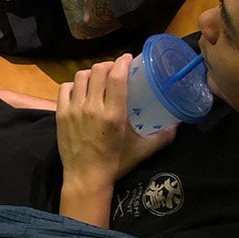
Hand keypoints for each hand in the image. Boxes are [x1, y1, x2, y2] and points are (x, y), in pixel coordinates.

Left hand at [57, 54, 177, 193]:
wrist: (86, 179)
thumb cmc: (115, 163)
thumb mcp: (142, 150)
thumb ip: (161, 137)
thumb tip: (177, 125)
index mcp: (113, 115)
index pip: (116, 77)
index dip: (122, 62)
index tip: (127, 58)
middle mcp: (92, 108)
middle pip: (98, 71)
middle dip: (109, 65)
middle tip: (115, 69)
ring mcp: (74, 110)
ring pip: (81, 76)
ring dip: (92, 73)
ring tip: (99, 78)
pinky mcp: (61, 114)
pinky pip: (65, 88)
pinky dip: (74, 85)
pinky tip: (81, 90)